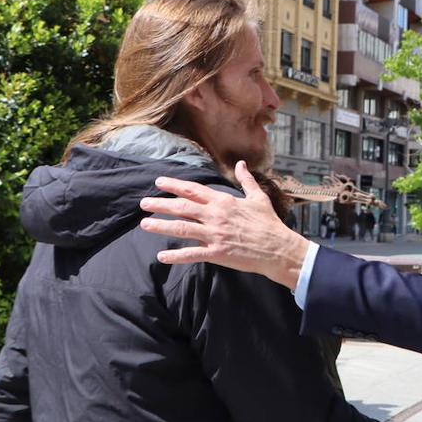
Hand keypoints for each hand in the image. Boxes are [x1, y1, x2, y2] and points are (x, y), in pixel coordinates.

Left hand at [138, 161, 310, 289]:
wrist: (278, 248)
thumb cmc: (269, 223)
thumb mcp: (258, 198)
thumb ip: (246, 180)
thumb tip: (241, 164)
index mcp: (223, 201)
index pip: (193, 190)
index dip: (174, 185)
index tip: (159, 182)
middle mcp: (216, 215)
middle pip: (182, 207)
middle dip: (160, 204)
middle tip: (143, 203)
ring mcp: (215, 234)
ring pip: (182, 228)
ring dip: (161, 226)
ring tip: (145, 224)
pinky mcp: (217, 253)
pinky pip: (192, 254)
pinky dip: (176, 256)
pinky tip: (162, 257)